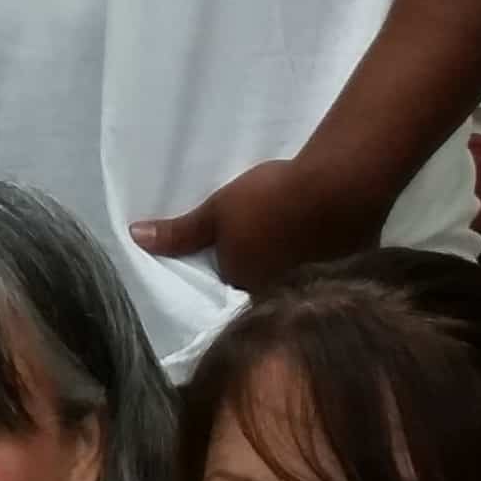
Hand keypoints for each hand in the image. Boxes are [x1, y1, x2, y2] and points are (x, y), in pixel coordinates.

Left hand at [131, 152, 396, 295]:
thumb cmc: (269, 199)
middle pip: (262, 286)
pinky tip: (321, 235)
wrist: (339, 185)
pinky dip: (320, 255)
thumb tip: (134, 239)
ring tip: (291, 235)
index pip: (229, 287)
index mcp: (245, 286)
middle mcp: (278, 295)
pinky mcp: (345, 271)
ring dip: (291, 263)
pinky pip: (324, 268)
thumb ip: (179, 233)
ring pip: (293, 278)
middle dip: (260, 269)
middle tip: (263, 240)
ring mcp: (315, 286)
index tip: (233, 248)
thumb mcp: (217, 211)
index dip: (230, 266)